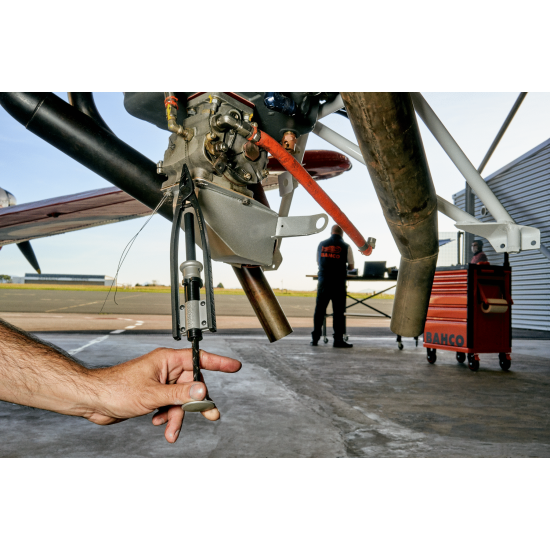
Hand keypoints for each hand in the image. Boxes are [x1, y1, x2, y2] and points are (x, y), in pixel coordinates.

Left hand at [85, 348, 241, 442]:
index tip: (234, 367)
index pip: (199, 359)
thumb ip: (180, 394)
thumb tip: (203, 390)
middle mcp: (165, 370)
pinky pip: (170, 406)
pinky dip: (167, 417)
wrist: (93, 401)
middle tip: (210, 415)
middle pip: (192, 385)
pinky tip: (158, 422)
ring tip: (170, 429)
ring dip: (178, 416)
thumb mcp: (152, 394)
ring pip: (181, 400)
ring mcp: (160, 383)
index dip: (219, 363)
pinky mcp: (153, 396)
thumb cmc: (115, 388)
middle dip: (196, 403)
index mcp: (167, 360)